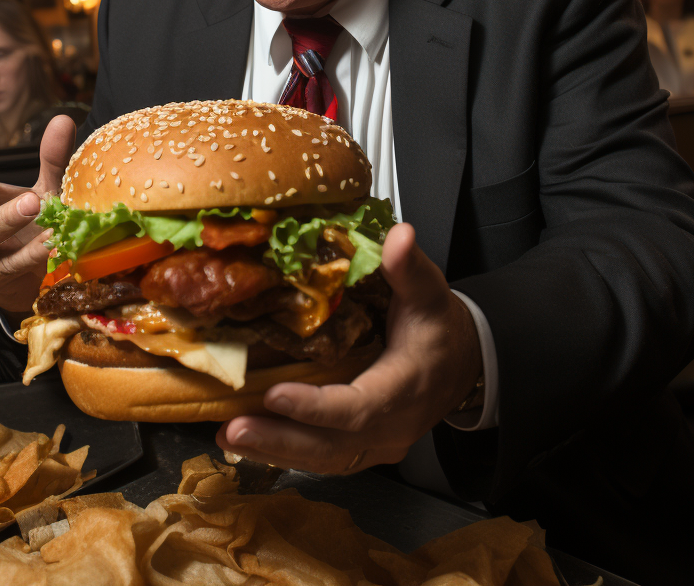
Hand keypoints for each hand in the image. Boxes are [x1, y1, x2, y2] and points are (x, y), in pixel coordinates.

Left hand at [216, 222, 482, 473]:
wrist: (464, 364)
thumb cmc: (439, 327)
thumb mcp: (428, 292)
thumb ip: (408, 266)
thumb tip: (399, 236)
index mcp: (405, 387)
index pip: (358, 407)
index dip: (315, 407)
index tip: (274, 394)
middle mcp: (390, 426)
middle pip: (332, 444)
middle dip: (280, 438)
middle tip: (234, 428)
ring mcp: (377, 444)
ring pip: (323, 458)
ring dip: (274, 451)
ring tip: (229, 436)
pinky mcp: (364, 448)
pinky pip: (323, 458)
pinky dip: (285, 453)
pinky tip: (250, 444)